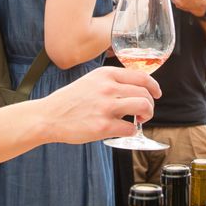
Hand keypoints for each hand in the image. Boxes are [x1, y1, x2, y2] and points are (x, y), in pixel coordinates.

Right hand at [43, 66, 160, 144]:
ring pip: (143, 107)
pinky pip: (131, 128)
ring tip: (139, 119)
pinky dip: (132, 131)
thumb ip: (112, 82)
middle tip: (144, 112)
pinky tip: (123, 130)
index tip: (156, 93)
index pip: (141, 76)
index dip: (154, 86)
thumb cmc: (70, 100)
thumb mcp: (91, 81)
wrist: (49, 116)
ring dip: (147, 115)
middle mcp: (108, 88)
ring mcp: (106, 107)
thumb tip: (136, 89)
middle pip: (145, 93)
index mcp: (106, 74)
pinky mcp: (103, 127)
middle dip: (150, 104)